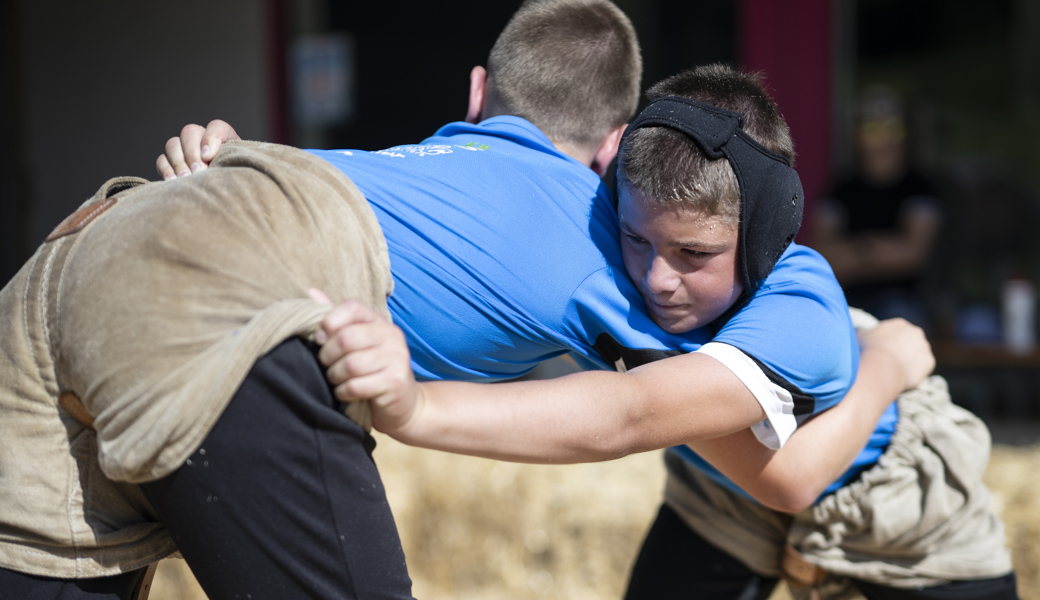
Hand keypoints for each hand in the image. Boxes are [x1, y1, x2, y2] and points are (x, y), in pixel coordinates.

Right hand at [156, 119, 239, 179]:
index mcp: (223, 139)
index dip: (210, 138)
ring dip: (179, 162)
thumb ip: (230, 159)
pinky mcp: (171, 164)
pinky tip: (174, 181)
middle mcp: (202, 140)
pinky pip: (162, 160)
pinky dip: (166, 169)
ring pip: (173, 144)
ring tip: (187, 178)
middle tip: (198, 171)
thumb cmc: (236, 184)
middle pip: (189, 133)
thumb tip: (206, 155)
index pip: (216, 127)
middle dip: (192, 153)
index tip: (209, 156)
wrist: (229, 201)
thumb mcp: (239, 170)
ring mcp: (184, 151)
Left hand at [308, 289, 421, 433]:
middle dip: (327, 356)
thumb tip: (311, 292)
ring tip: (337, 379)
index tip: (321, 340)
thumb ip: (335, 318)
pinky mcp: (395, 382)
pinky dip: (343, 392)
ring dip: (334, 376)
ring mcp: (396, 358)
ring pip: (350, 364)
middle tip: (327, 365)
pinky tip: (345, 393)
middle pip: (346, 338)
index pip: (351, 307)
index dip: (330, 322)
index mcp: (379, 321)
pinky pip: (356, 386)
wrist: (402, 404)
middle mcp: (391, 335)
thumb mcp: (355, 342)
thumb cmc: (371, 370)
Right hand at [857, 318, 933, 390]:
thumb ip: (866, 335)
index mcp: (898, 324)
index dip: (889, 344)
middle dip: (903, 351)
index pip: (896, 333)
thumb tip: (863, 336)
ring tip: (896, 373)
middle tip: (891, 363)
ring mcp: (924, 346)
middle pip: (910, 342)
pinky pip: (922, 369)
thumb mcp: (860, 337)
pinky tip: (903, 378)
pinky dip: (914, 373)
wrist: (881, 366)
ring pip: (917, 356)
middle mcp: (915, 332)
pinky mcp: (929, 361)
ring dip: (910, 362)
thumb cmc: (867, 350)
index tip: (883, 353)